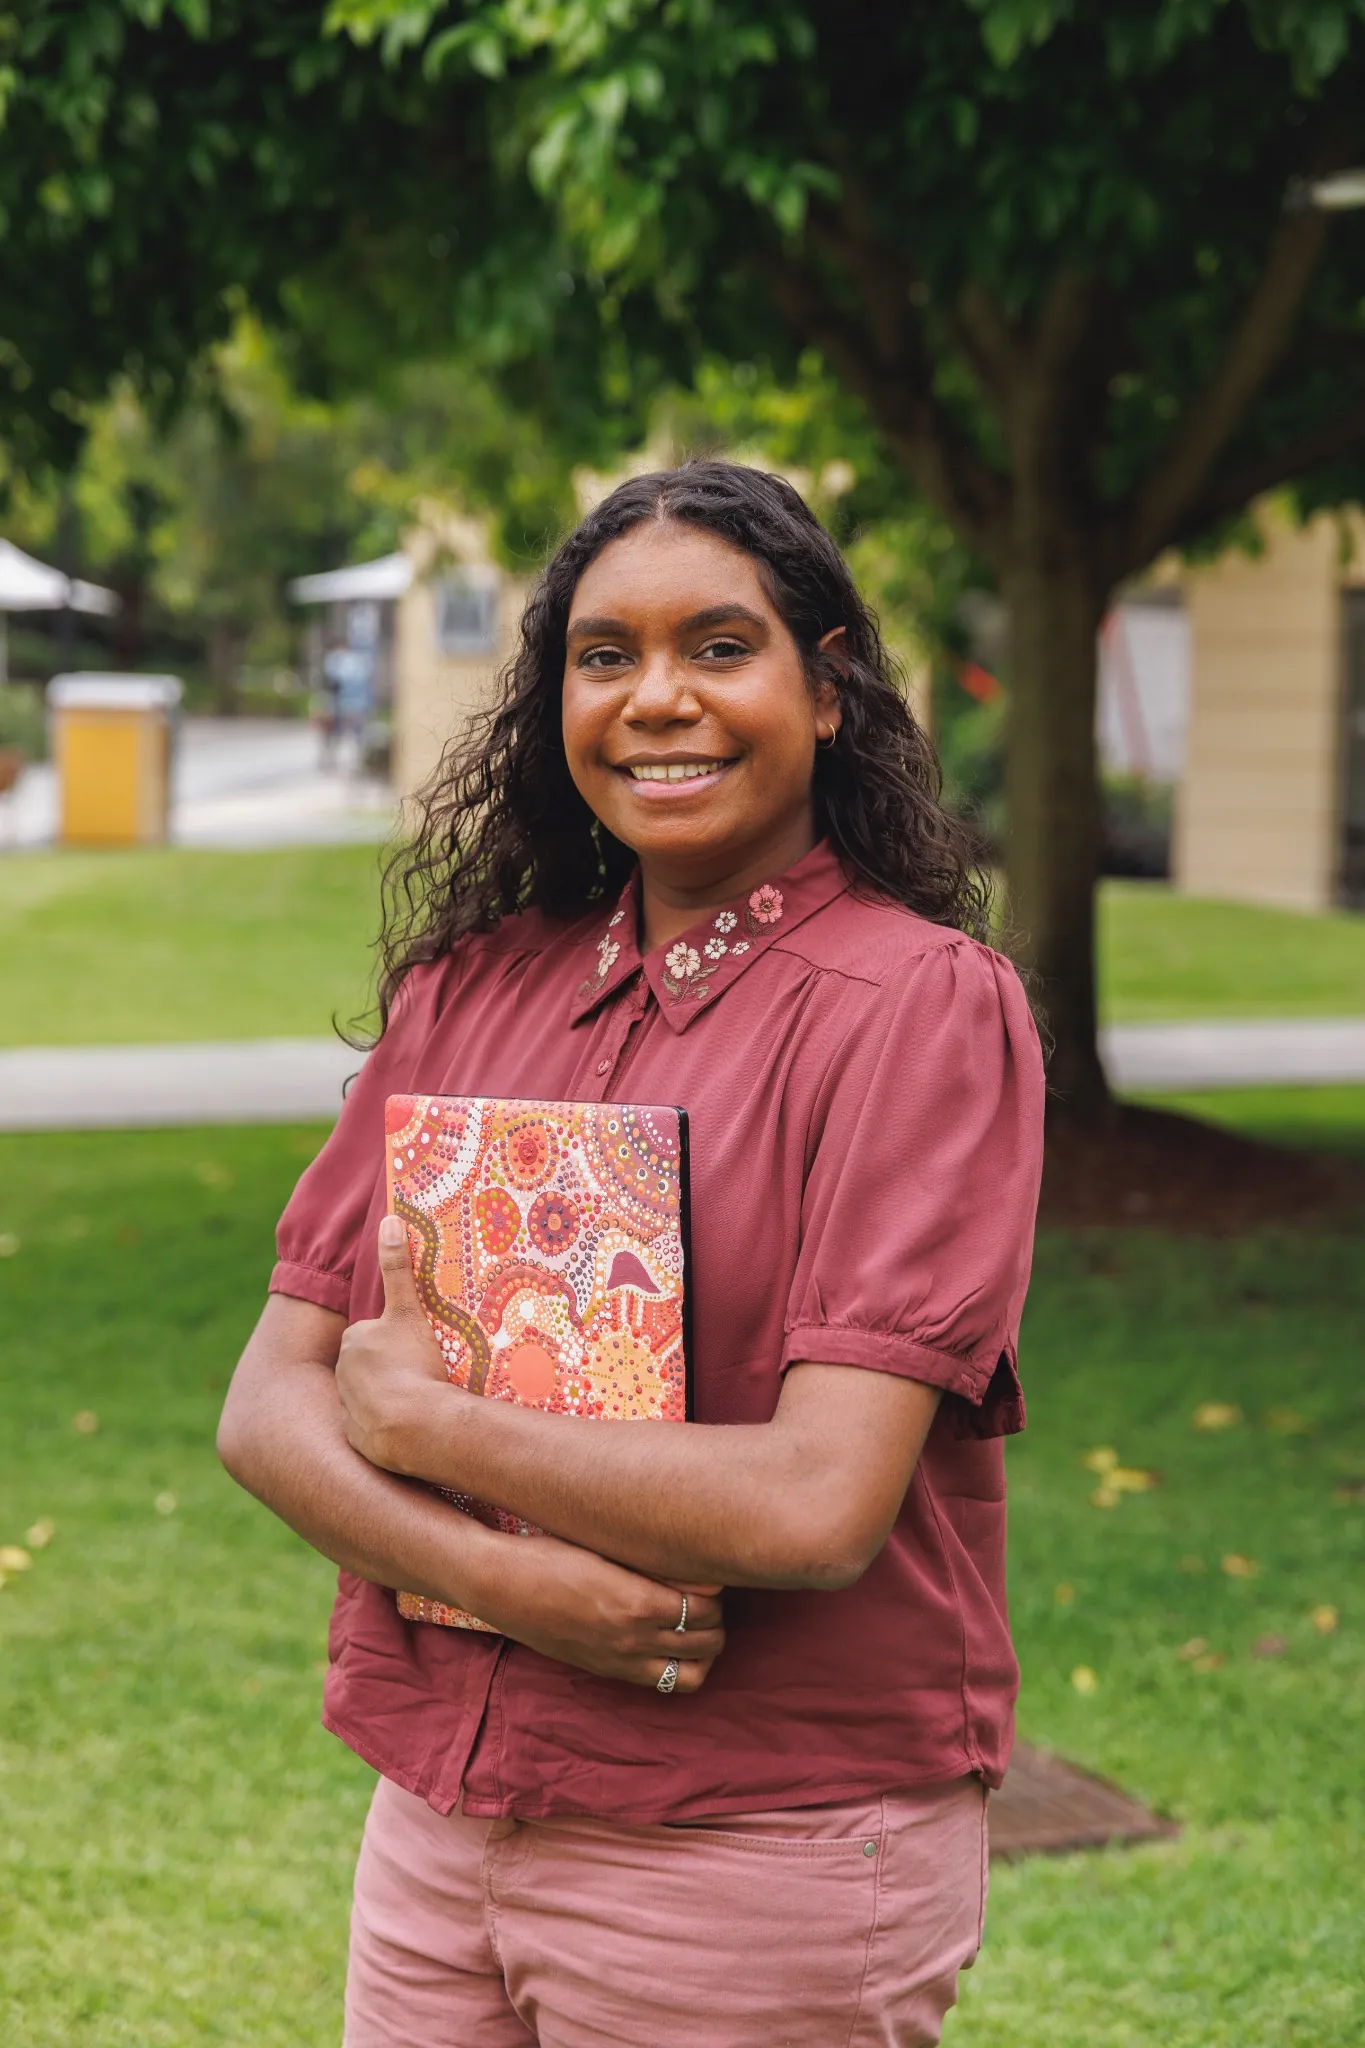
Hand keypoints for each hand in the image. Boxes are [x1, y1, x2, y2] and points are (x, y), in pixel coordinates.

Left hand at [336, 1214, 453, 1471]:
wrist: (414, 1426)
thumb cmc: (413, 1365)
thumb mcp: (409, 1312)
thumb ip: (397, 1267)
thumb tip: (388, 1219)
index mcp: (353, 1341)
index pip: (371, 1334)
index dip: (393, 1341)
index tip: (414, 1351)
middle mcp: (342, 1373)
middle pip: (367, 1364)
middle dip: (387, 1369)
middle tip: (419, 1374)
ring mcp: (348, 1407)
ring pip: (368, 1395)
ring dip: (387, 1396)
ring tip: (418, 1400)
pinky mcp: (357, 1437)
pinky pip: (371, 1426)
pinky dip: (385, 1424)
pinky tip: (408, 1425)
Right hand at [472, 1531, 725, 1692]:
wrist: (503, 1584)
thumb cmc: (554, 1553)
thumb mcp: (609, 1549)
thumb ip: (656, 1564)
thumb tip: (702, 1574)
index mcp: (639, 1602)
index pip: (706, 1608)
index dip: (716, 1593)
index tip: (709, 1576)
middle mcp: (635, 1638)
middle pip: (707, 1642)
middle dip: (715, 1621)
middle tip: (705, 1599)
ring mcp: (620, 1660)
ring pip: (691, 1675)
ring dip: (702, 1651)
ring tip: (694, 1626)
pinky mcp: (605, 1670)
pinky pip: (660, 1683)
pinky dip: (675, 1667)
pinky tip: (667, 1642)